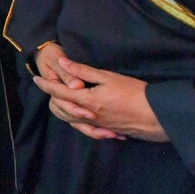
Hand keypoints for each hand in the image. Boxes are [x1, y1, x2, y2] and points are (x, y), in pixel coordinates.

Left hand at [33, 56, 167, 142]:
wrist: (158, 116)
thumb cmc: (135, 92)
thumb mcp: (108, 77)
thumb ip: (83, 71)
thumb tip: (63, 62)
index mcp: (87, 101)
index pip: (58, 92)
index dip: (45, 84)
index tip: (36, 78)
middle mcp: (88, 116)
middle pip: (61, 108)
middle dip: (52, 97)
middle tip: (48, 86)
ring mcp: (97, 125)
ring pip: (71, 120)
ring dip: (62, 110)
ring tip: (60, 100)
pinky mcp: (106, 131)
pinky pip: (85, 129)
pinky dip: (79, 122)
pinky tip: (81, 116)